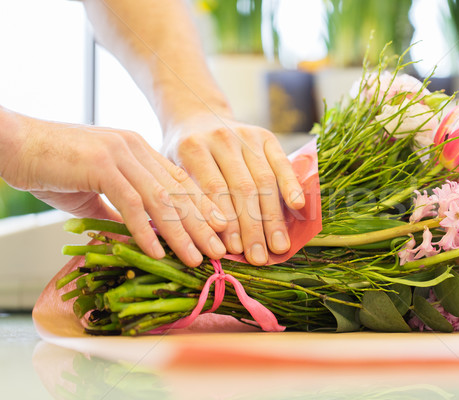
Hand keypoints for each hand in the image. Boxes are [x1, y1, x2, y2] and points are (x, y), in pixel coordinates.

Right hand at [0, 109, 226, 265]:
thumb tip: (137, 233)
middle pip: (178, 192)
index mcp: (139, 151)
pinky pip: (131, 203)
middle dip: (202, 224)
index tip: (220, 231)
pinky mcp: (101, 165)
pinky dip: (145, 230)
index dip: (202, 208)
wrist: (14, 144)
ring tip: (198, 258)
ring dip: (181, 233)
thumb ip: (119, 208)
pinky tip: (158, 252)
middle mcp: (136, 149)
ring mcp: (120, 155)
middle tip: (222, 250)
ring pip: (161, 199)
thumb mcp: (96, 191)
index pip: (179, 182)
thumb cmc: (52, 168)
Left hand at [163, 113, 305, 264]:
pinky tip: (298, 206)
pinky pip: (282, 163)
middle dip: (253, 227)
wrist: (196, 116)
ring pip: (264, 180)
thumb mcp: (171, 172)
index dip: (227, 222)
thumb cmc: (181, 156)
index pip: (215, 190)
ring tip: (279, 246)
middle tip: (259, 258)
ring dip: (273, 217)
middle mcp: (222, 138)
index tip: (234, 251)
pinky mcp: (265, 135)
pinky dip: (291, 184)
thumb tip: (205, 243)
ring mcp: (246, 135)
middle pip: (243, 188)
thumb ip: (186, 201)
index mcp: (193, 148)